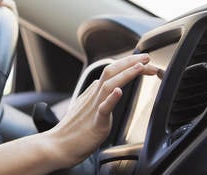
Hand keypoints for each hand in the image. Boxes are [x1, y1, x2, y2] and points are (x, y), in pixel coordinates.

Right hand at [43, 54, 159, 166]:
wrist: (59, 146)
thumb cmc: (74, 132)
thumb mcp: (87, 108)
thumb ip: (97, 97)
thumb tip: (107, 87)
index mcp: (93, 93)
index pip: (112, 73)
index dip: (128, 65)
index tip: (145, 64)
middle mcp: (93, 96)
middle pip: (111, 72)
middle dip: (130, 62)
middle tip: (146, 57)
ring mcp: (93, 108)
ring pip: (109, 85)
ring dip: (126, 74)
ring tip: (140, 67)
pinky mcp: (96, 122)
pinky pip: (104, 108)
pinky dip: (112, 98)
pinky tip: (119, 91)